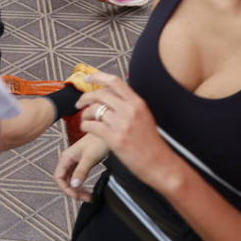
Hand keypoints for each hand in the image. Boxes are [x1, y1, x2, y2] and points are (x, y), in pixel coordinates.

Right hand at [54, 132, 109, 200]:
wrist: (107, 131)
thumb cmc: (98, 141)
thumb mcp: (90, 157)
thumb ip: (81, 171)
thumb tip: (74, 184)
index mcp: (66, 157)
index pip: (59, 177)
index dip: (66, 188)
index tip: (76, 195)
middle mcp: (68, 160)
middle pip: (64, 180)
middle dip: (73, 191)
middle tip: (85, 197)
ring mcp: (74, 161)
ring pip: (71, 180)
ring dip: (77, 189)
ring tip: (87, 196)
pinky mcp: (81, 162)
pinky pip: (77, 177)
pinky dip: (81, 185)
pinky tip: (87, 189)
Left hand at [75, 72, 183, 192]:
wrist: (160, 164)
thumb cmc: (151, 143)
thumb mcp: (144, 117)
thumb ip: (129, 104)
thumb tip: (111, 94)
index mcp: (138, 103)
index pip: (115, 82)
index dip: (98, 77)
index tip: (88, 77)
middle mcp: (130, 110)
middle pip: (100, 94)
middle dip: (85, 97)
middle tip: (79, 103)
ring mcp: (122, 124)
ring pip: (94, 110)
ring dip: (85, 113)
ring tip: (85, 118)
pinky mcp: (115, 139)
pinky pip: (92, 126)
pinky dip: (85, 126)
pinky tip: (87, 128)